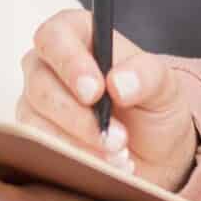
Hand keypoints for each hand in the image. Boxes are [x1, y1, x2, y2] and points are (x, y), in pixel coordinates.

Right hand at [16, 7, 200, 193]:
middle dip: (79, 117)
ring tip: (120, 155)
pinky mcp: (37, 137)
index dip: (70, 63)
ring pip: (36, 121)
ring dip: (79, 144)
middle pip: (41, 84)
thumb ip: (146, 75)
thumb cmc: (151, 105)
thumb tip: (118, 83)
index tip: (94, 91)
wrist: (154, 151)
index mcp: (77, 35)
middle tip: (118, 137)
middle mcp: (49, 66)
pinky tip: (107, 165)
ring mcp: (38, 103)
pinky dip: (74, 161)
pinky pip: (41, 151)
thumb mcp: (163, 85)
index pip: (55, 37)